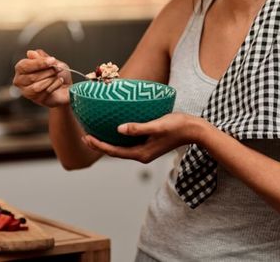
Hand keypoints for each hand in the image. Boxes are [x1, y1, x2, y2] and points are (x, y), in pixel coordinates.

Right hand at [12, 49, 71, 107]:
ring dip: (51, 79)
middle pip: (31, 77)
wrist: (66, 86)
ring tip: (57, 76)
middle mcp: (21, 81)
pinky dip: (55, 86)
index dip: (38, 63)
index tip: (52, 60)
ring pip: (37, 87)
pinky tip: (58, 83)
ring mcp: (27, 92)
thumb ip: (41, 57)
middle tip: (57, 69)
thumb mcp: (52, 61)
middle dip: (48, 72)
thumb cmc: (57, 73)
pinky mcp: (37, 99)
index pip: (24, 66)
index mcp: (21, 68)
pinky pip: (45, 92)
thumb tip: (30, 53)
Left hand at [82, 112, 206, 162]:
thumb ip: (138, 128)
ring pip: (121, 148)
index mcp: (142, 153)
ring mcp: (145, 149)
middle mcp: (142, 154)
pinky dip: (118, 137)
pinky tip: (114, 129)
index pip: (115, 151)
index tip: (87, 137)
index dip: (99, 146)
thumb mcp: (157, 126)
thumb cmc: (177, 126)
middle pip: (115, 152)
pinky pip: (129, 142)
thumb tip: (118, 129)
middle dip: (99, 145)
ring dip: (107, 142)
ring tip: (94, 133)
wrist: (194, 130)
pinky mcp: (149, 143)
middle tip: (85, 136)